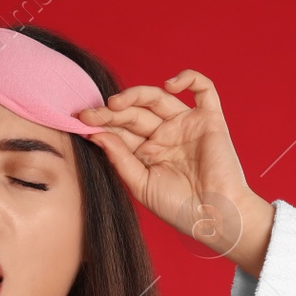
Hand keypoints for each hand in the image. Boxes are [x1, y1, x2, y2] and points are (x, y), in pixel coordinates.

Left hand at [77, 70, 267, 261]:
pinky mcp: (210, 119)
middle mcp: (165, 135)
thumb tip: (96, 134)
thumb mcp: (140, 184)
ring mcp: (186, 125)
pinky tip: (169, 84)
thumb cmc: (179, 208)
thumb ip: (119, 158)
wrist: (215, 217)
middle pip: (134, 113)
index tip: (80, 123)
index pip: (121, 130)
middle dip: (111, 113)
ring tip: (115, 103)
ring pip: (158, 98)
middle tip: (89, 115)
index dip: (102, 124)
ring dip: (135, 95)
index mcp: (147, 152)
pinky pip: (204, 89)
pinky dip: (189, 78)